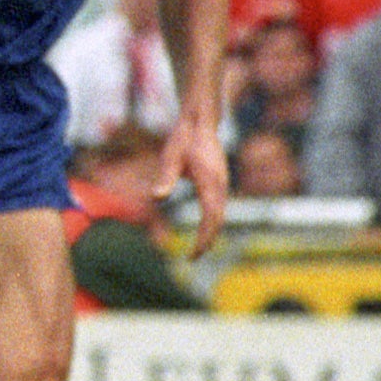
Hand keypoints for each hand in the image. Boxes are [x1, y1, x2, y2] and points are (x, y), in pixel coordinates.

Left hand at [164, 118, 230, 255]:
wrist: (201, 122)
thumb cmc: (183, 139)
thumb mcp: (170, 157)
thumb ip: (165, 178)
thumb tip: (156, 197)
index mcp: (210, 182)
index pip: (211, 218)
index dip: (203, 238)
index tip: (193, 253)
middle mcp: (221, 185)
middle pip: (218, 221)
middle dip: (207, 241)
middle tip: (192, 258)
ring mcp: (223, 183)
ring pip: (221, 215)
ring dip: (211, 233)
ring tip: (197, 249)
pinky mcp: (221, 182)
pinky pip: (219, 207)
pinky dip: (213, 222)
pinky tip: (203, 230)